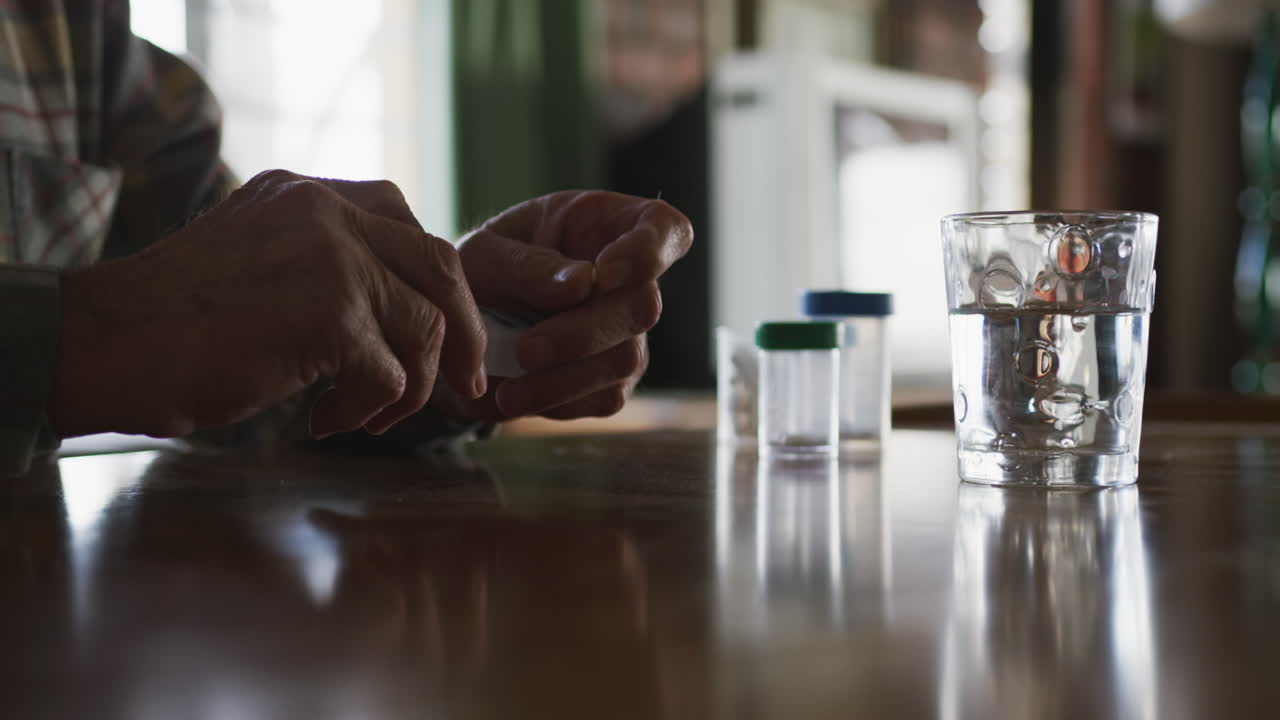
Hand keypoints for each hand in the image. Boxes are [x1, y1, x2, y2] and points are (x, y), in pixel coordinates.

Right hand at [51, 169, 486, 438]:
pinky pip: (393, 375)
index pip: (405, 221)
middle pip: (440, 266)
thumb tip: (396, 309)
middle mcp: (327, 213)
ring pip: (426, 327)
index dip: (437, 281)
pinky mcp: (331, 316)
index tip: (448, 329)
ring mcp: (334, 260)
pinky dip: (369, 409)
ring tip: (364, 417)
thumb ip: (320, 262)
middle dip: (465, 331)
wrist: (106, 345)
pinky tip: (325, 421)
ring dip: (408, 387)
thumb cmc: (171, 321)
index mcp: (306, 194)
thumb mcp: (255, 260)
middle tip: (468, 385)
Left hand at [443, 190, 692, 420]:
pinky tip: (516, 394)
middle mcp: (630, 281)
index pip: (665, 229)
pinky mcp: (614, 381)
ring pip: (625, 358)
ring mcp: (628, 335)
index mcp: (606, 227)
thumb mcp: (484, 256)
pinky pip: (603, 397)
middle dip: (584, 331)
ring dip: (564, 376)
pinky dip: (555, 399)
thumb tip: (584, 283)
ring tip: (507, 388)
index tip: (606, 271)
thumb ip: (527, 265)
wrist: (461, 335)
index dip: (650, 250)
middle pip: (643, 306)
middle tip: (526, 350)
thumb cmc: (480, 275)